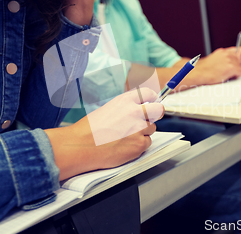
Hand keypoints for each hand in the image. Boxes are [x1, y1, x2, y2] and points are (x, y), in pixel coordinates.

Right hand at [45, 88, 163, 179]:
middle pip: (158, 110)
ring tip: (127, 136)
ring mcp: (139, 128)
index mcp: (125, 101)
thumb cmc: (89, 129)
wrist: (81, 145)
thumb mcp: (108, 109)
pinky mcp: (139, 144)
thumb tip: (137, 110)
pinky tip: (126, 146)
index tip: (151, 103)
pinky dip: (139, 145)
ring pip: (152, 128)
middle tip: (148, 119)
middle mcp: (134, 112)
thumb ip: (125, 108)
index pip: (149, 94)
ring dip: (144, 132)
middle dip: (155, 114)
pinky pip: (147, 143)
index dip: (151, 100)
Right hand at [192, 46, 240, 84]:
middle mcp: (227, 54)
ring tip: (228, 73)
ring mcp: (230, 60)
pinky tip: (228, 77)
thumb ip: (222, 58)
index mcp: (223, 51)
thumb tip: (229, 61)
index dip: (240, 55)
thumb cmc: (203, 69)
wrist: (199, 72)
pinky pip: (240, 72)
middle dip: (239, 63)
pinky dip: (236, 76)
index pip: (238, 49)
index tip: (240, 59)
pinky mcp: (231, 68)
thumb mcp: (213, 59)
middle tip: (234, 69)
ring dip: (236, 70)